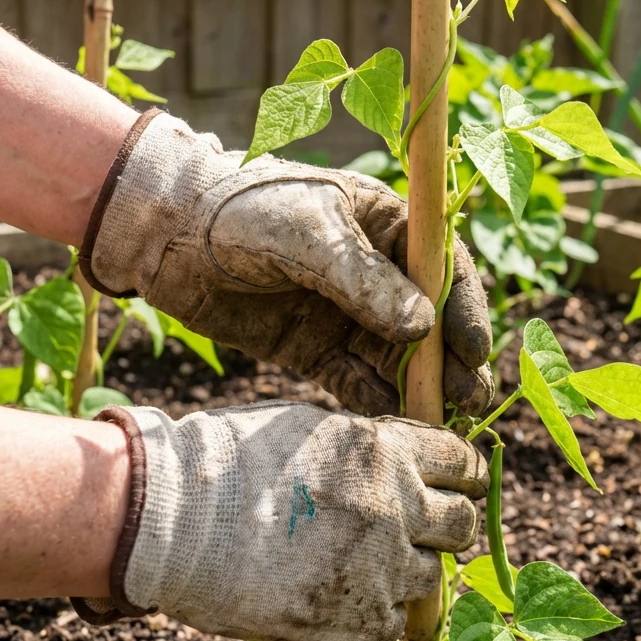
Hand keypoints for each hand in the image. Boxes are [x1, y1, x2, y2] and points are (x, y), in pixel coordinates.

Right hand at [74, 402, 487, 640]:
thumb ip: (370, 446)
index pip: (462, 462)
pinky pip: (390, 624)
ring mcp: (378, 573)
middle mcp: (395, 511)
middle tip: (415, 526)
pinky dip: (371, 612)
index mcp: (385, 454)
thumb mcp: (311, 429)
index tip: (456, 480)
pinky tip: (334, 594)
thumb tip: (410, 461)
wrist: (171, 524)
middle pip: (463, 525)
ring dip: (404, 569)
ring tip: (353, 561)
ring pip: (429, 578)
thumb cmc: (230, 463)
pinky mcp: (354, 625)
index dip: (462, 472)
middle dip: (445, 524)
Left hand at [81, 112, 492, 416]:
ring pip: (398, 360)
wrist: (166, 235)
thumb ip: (362, 279)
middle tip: (466, 402)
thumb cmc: (243, 210)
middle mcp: (377, 274)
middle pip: (431, 324)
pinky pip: (356, 383)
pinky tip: (392, 429)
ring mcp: (347, 316)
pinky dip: (375, 405)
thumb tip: (422, 326)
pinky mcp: (315, 351)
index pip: (445, 271)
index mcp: (388, 227)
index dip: (465, 312)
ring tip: (440, 424)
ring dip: (420, 391)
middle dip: (449, 363)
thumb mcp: (307, 233)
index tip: (474, 353)